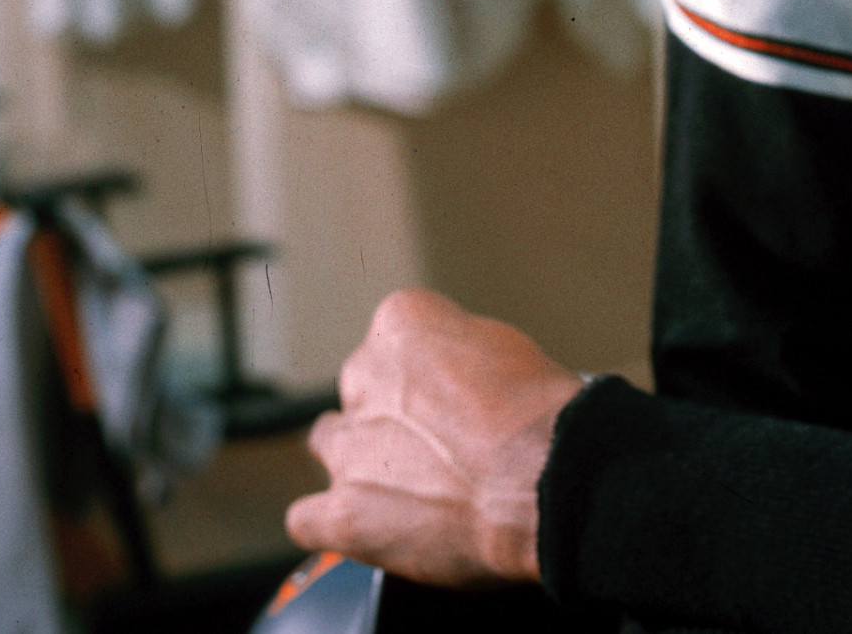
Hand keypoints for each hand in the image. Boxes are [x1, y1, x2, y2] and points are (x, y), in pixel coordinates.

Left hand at [284, 288, 584, 588]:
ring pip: (330, 443)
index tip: (449, 395)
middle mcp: (363, 375)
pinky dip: (328, 524)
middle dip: (391, 414)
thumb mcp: (505, 348)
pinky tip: (358, 528)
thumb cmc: (538, 415)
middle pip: (362, 389)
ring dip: (358, 460)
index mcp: (399, 324)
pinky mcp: (346, 512)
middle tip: (437, 444)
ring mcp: (351, 447)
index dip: (426, 374)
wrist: (545, 479)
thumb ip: (458, 356)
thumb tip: (456, 380)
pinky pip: (306, 519)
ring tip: (402, 485)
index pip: (393, 340)